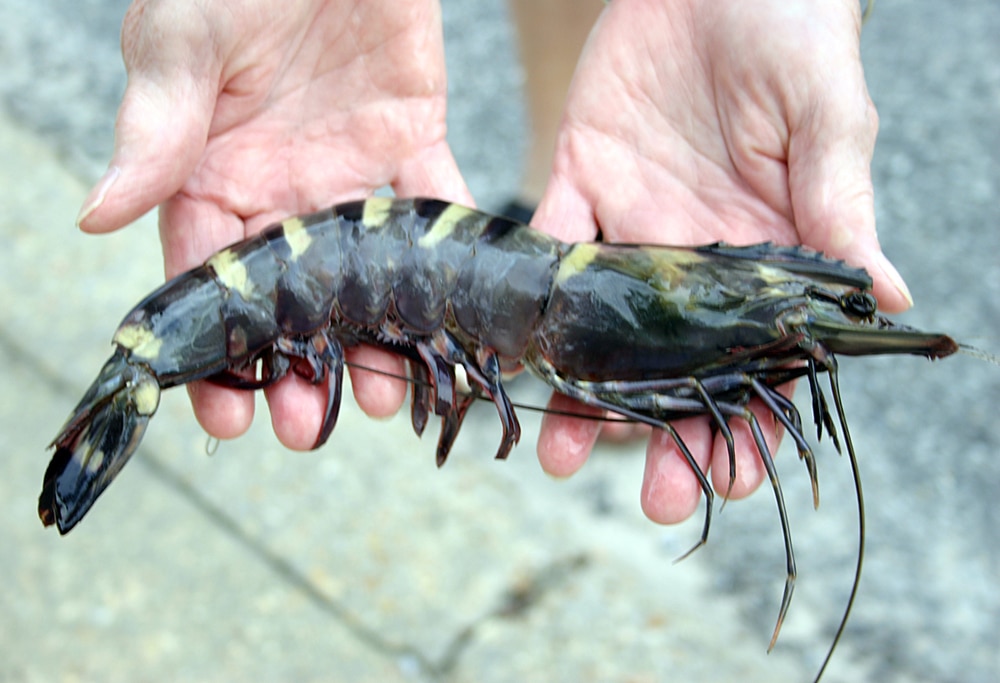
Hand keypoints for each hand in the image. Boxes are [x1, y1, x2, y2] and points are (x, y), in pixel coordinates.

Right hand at [79, 0, 469, 448]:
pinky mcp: (414, 146)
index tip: (223, 416)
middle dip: (298, 368)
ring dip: (374, 342)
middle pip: (291, 300)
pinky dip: (452, 267)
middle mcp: (284, 191)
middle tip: (309, 430)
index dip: (216, 349)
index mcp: (214, 175)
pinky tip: (462, 324)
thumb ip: (154, 132)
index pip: (207, 279)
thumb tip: (96, 216)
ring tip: (387, 400)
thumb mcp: (180, 45)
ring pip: (365, 278)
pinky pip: (438, 214)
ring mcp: (351, 175)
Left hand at [531, 0, 908, 522]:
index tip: (734, 480)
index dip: (752, 423)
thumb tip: (889, 300)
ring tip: (555, 448)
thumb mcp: (827, 119)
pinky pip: (547, 251)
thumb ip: (839, 207)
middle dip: (662, 434)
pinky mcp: (577, 182)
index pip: (761, 360)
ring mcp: (631, 226)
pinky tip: (509, 354)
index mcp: (765, 253)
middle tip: (649, 496)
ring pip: (601, 331)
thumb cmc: (794, 31)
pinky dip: (528, 303)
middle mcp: (693, 258)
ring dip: (579, 393)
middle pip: (675, 367)